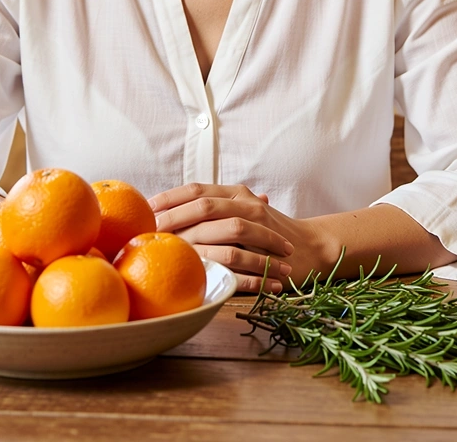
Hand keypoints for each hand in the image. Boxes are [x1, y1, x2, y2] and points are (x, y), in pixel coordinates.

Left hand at [148, 183, 324, 292]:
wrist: (311, 246)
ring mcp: (258, 221)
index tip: (145, 209)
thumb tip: (169, 217)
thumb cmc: (267, 235)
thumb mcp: (239, 214)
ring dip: (195, 238)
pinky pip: (243, 251)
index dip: (169, 197)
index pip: (194, 189)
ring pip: (222, 225)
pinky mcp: (269, 245)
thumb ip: (213, 214)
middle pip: (203, 204)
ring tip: (170, 249)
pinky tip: (200, 268)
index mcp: (233, 193)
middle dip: (174, 216)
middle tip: (150, 229)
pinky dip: (220, 259)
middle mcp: (244, 201)